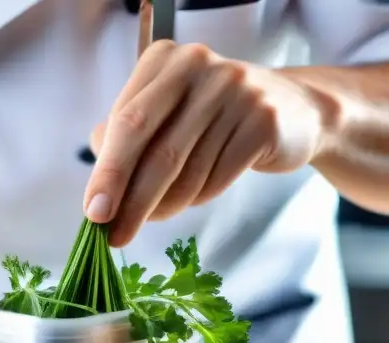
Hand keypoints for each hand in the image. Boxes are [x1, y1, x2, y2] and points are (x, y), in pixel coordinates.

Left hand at [84, 41, 331, 246]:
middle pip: (149, 144)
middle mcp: (198, 66)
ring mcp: (234, 90)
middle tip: (112, 235)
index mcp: (164, 60)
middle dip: (127, 196)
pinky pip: (215, 178)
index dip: (106, 172)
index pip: (124, 122)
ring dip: (163, 206)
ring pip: (183, 170)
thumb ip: (127, 138)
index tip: (93, 213)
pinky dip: (199, 198)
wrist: (295, 112)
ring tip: (156, 216)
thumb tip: (98, 186)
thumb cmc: (216, 118)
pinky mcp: (262, 121)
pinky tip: (197, 196)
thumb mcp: (168, 114)